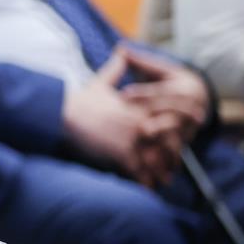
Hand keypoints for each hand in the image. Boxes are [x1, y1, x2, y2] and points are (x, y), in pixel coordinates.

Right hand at [63, 50, 177, 185]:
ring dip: (160, 174)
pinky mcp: (121, 154)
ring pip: (156, 162)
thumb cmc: (80, 99)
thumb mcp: (101, 81)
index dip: (177, 135)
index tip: (179, 145)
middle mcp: (141, 124)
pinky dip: (144, 184)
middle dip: (172, 160)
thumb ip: (116, 68)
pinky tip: (146, 190)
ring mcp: (133, 140)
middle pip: (169, 145)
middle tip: (172, 171)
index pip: (169, 123)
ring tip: (162, 183)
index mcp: (140, 108)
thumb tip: (120, 52)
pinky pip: (139, 174)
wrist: (64, 113)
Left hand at [120, 49, 209, 144]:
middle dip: (151, 111)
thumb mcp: (160, 70)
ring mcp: (192, 125)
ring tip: (141, 131)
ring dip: (161, 131)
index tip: (122, 94)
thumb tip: (120, 47)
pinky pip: (177, 145)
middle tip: (129, 114)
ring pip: (177, 129)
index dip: (143, 93)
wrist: (199, 101)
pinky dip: (165, 148)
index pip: (162, 91)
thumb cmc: (171, 82)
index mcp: (186, 88)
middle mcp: (193, 108)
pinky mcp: (186, 139)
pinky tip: (148, 150)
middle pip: (172, 110)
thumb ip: (141, 62)